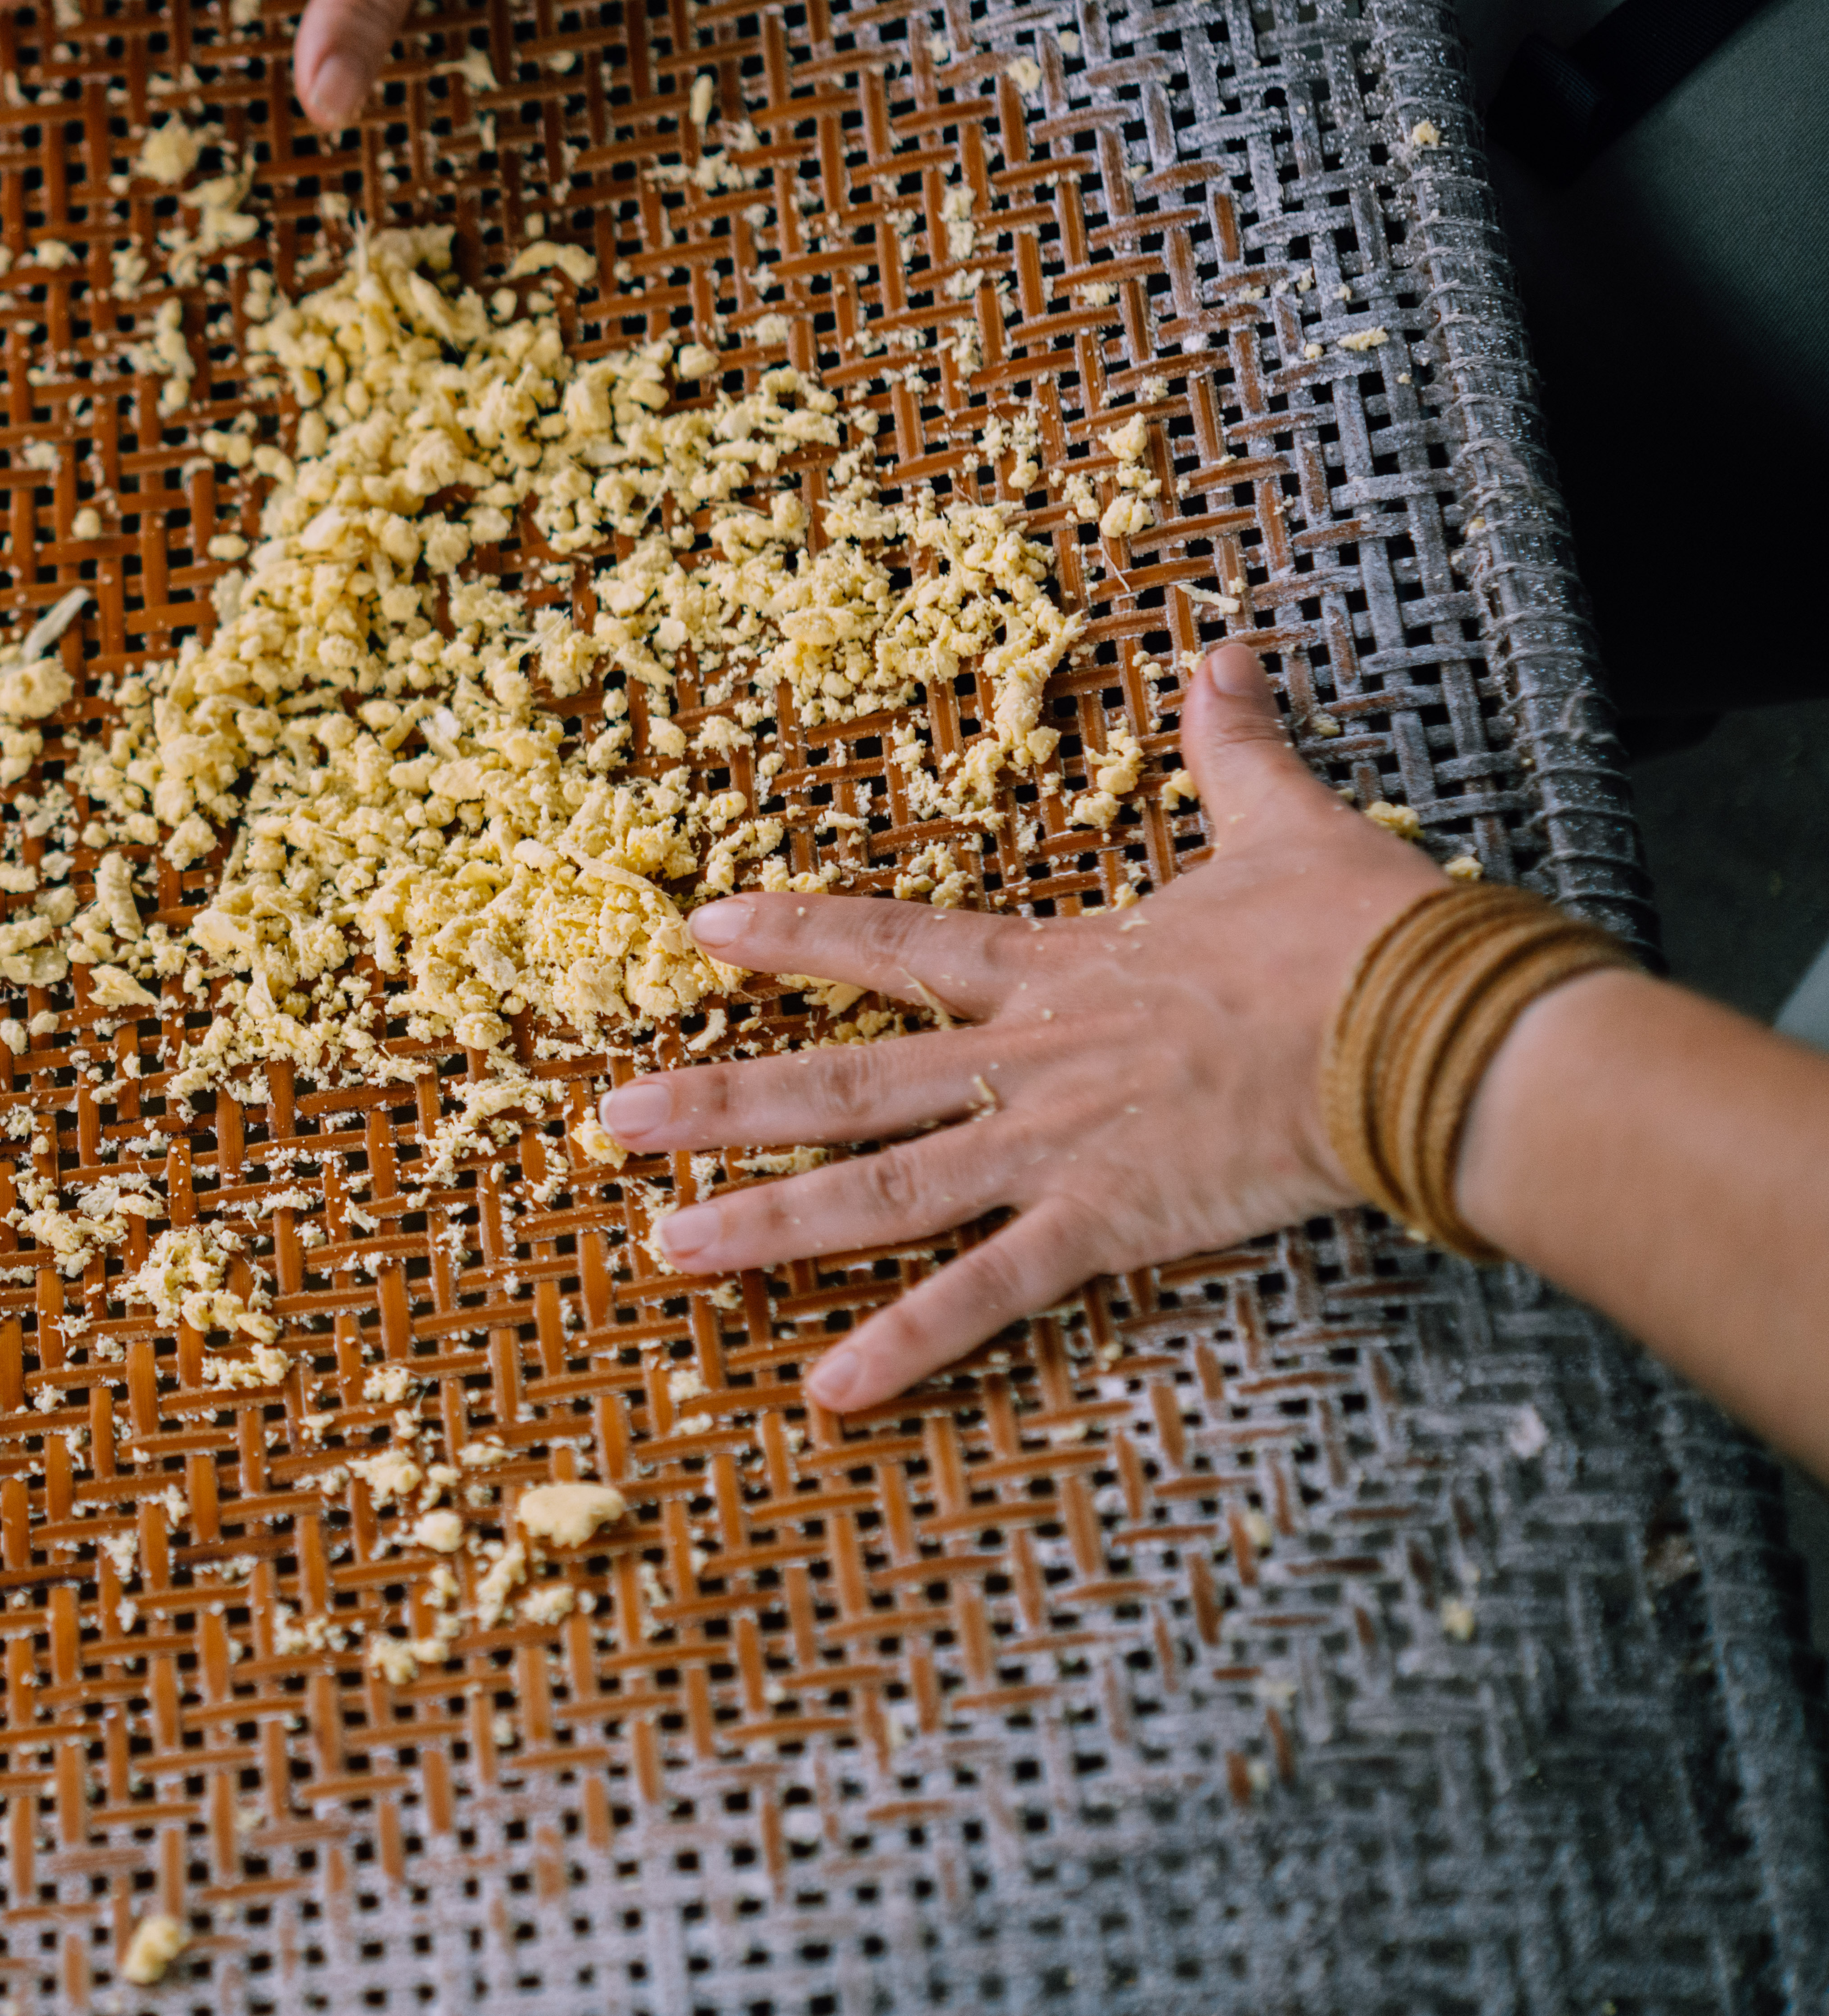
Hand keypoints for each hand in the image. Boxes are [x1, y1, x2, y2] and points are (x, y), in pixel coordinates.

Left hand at [598, 646, 1449, 1414]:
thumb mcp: (1285, 821)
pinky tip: (829, 1390)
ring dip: (768, 1221)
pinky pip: (989, 1293)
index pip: (896, 942)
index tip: (703, 928)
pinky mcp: (1111, 1223)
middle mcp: (1031, 1060)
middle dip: (722, 1101)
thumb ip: (1236, 747)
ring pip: (881, 1189)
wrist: (1430, 1022)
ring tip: (666, 1248)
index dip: (798, 935)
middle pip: (844, 1079)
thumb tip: (1231, 650)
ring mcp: (1059, 1145)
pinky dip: (909, 1342)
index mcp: (1059, 972)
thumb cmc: (1364, 935)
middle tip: (610, 1125)